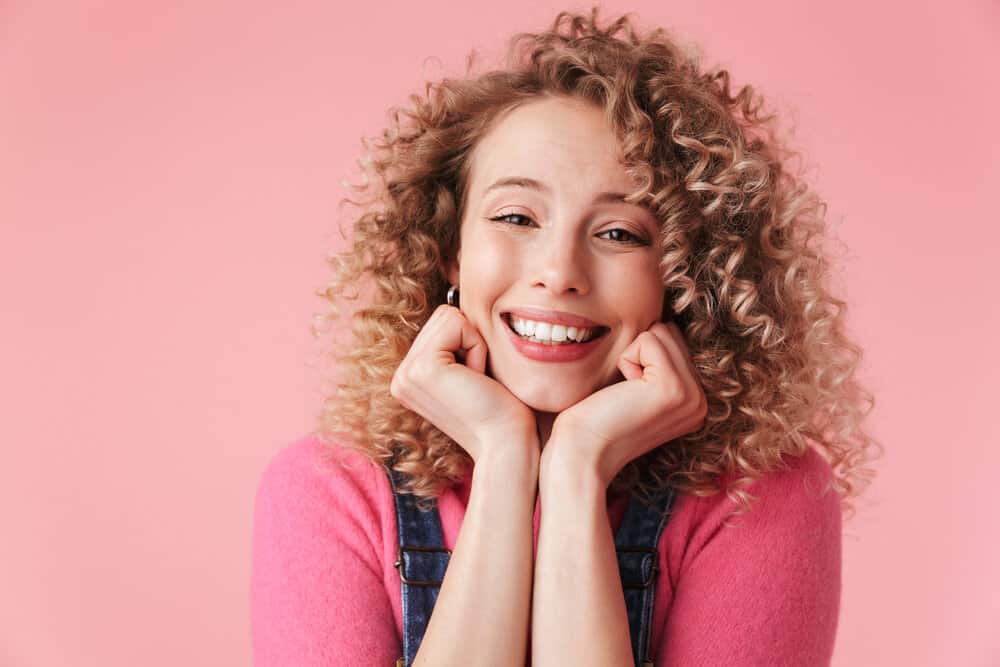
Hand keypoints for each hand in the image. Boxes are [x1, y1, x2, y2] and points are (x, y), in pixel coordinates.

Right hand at [390, 303, 537, 464]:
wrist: (506, 443)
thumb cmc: (500, 408)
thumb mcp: (469, 370)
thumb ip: (454, 344)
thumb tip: (456, 304)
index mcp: (408, 377)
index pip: (441, 323)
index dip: (468, 343)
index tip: (474, 382)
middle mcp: (400, 376)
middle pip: (443, 316)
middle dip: (471, 342)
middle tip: (477, 382)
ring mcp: (406, 374)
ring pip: (450, 317)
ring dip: (474, 346)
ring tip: (476, 382)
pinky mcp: (423, 369)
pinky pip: (458, 324)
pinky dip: (477, 348)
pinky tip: (477, 380)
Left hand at [543, 321, 707, 486]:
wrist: (582, 454)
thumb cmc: (597, 418)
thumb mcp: (637, 387)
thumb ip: (658, 361)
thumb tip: (662, 322)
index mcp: (696, 400)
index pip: (674, 340)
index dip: (641, 356)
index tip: (629, 394)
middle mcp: (702, 401)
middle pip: (670, 332)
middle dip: (638, 353)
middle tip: (625, 393)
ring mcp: (693, 396)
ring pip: (661, 332)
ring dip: (632, 356)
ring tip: (625, 393)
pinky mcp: (674, 388)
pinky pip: (648, 340)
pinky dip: (626, 361)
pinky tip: (623, 393)